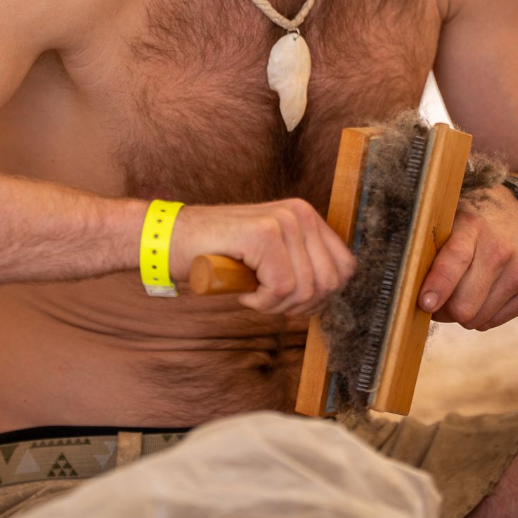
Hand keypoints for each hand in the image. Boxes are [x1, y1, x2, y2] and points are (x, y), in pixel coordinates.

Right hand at [170, 199, 356, 316]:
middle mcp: (300, 213)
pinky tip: (243, 291)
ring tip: (253, 294)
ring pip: (306, 289)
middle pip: (329, 282)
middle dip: (301, 305)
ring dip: (278, 305)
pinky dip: (262, 302)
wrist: (172, 241)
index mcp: (306, 216)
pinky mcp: (263, 235)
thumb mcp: (271, 256)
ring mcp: (283, 221)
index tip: (293, 301)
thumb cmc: (219, 254)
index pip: (345, 267)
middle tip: (270, 301)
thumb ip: (302, 264)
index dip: (323, 296)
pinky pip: (282, 289)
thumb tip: (332, 292)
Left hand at [417, 186, 517, 329]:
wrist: (517, 212)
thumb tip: (402, 284)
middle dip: (443, 309)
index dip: (438, 286)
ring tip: (459, 292)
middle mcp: (501, 249)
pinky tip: (481, 293)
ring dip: (461, 314)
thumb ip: (427, 246)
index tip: (424, 303)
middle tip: (434, 299)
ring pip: (477, 319)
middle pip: (464, 304)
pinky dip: (481, 315)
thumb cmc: (468, 221)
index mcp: (472, 226)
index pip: (455, 260)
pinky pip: (493, 322)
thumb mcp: (446, 219)